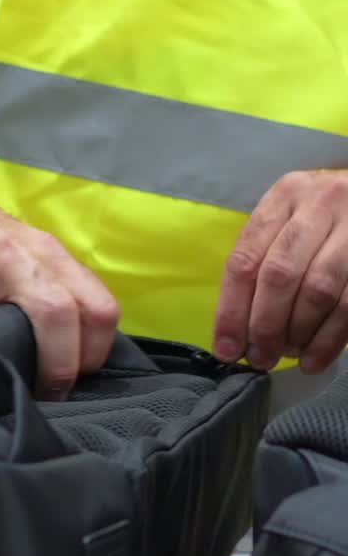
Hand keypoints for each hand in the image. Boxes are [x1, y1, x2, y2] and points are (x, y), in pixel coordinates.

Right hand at [0, 182, 119, 397]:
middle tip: (42, 391)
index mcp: (45, 252)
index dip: (94, 353)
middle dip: (55, 367)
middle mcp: (13, 253)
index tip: (74, 378)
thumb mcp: (17, 249)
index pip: (98, 308)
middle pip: (58, 315)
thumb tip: (73, 353)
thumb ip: (47, 289)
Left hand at [213, 170, 347, 372]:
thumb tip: (236, 329)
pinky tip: (313, 359)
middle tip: (260, 358)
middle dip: (265, 326)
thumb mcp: (290, 218)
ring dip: (297, 333)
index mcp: (285, 196)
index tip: (227, 348)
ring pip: (317, 290)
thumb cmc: (323, 214)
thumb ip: (262, 258)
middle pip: (280, 274)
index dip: (232, 311)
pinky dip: (328, 339)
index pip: (246, 258)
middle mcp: (319, 204)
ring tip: (287, 354)